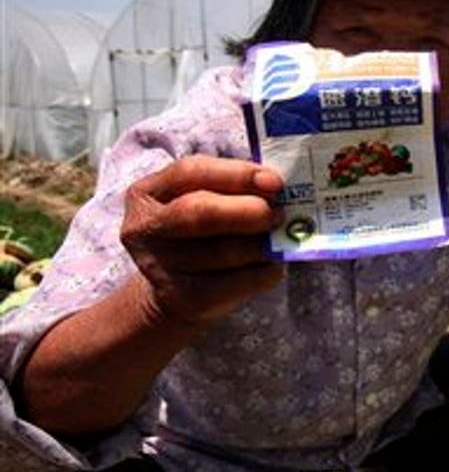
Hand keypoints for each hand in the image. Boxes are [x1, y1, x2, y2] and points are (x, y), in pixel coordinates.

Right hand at [120, 156, 285, 328]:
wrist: (174, 292)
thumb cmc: (198, 236)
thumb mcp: (203, 201)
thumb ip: (232, 189)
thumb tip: (276, 187)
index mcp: (147, 193)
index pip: (190, 172)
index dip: (238, 174)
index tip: (275, 182)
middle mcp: (146, 228)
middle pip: (201, 212)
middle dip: (250, 211)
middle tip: (278, 215)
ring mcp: (159, 266)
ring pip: (223, 250)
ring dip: (262, 244)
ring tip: (277, 241)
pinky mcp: (182, 298)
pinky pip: (236, 282)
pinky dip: (264, 272)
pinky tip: (270, 266)